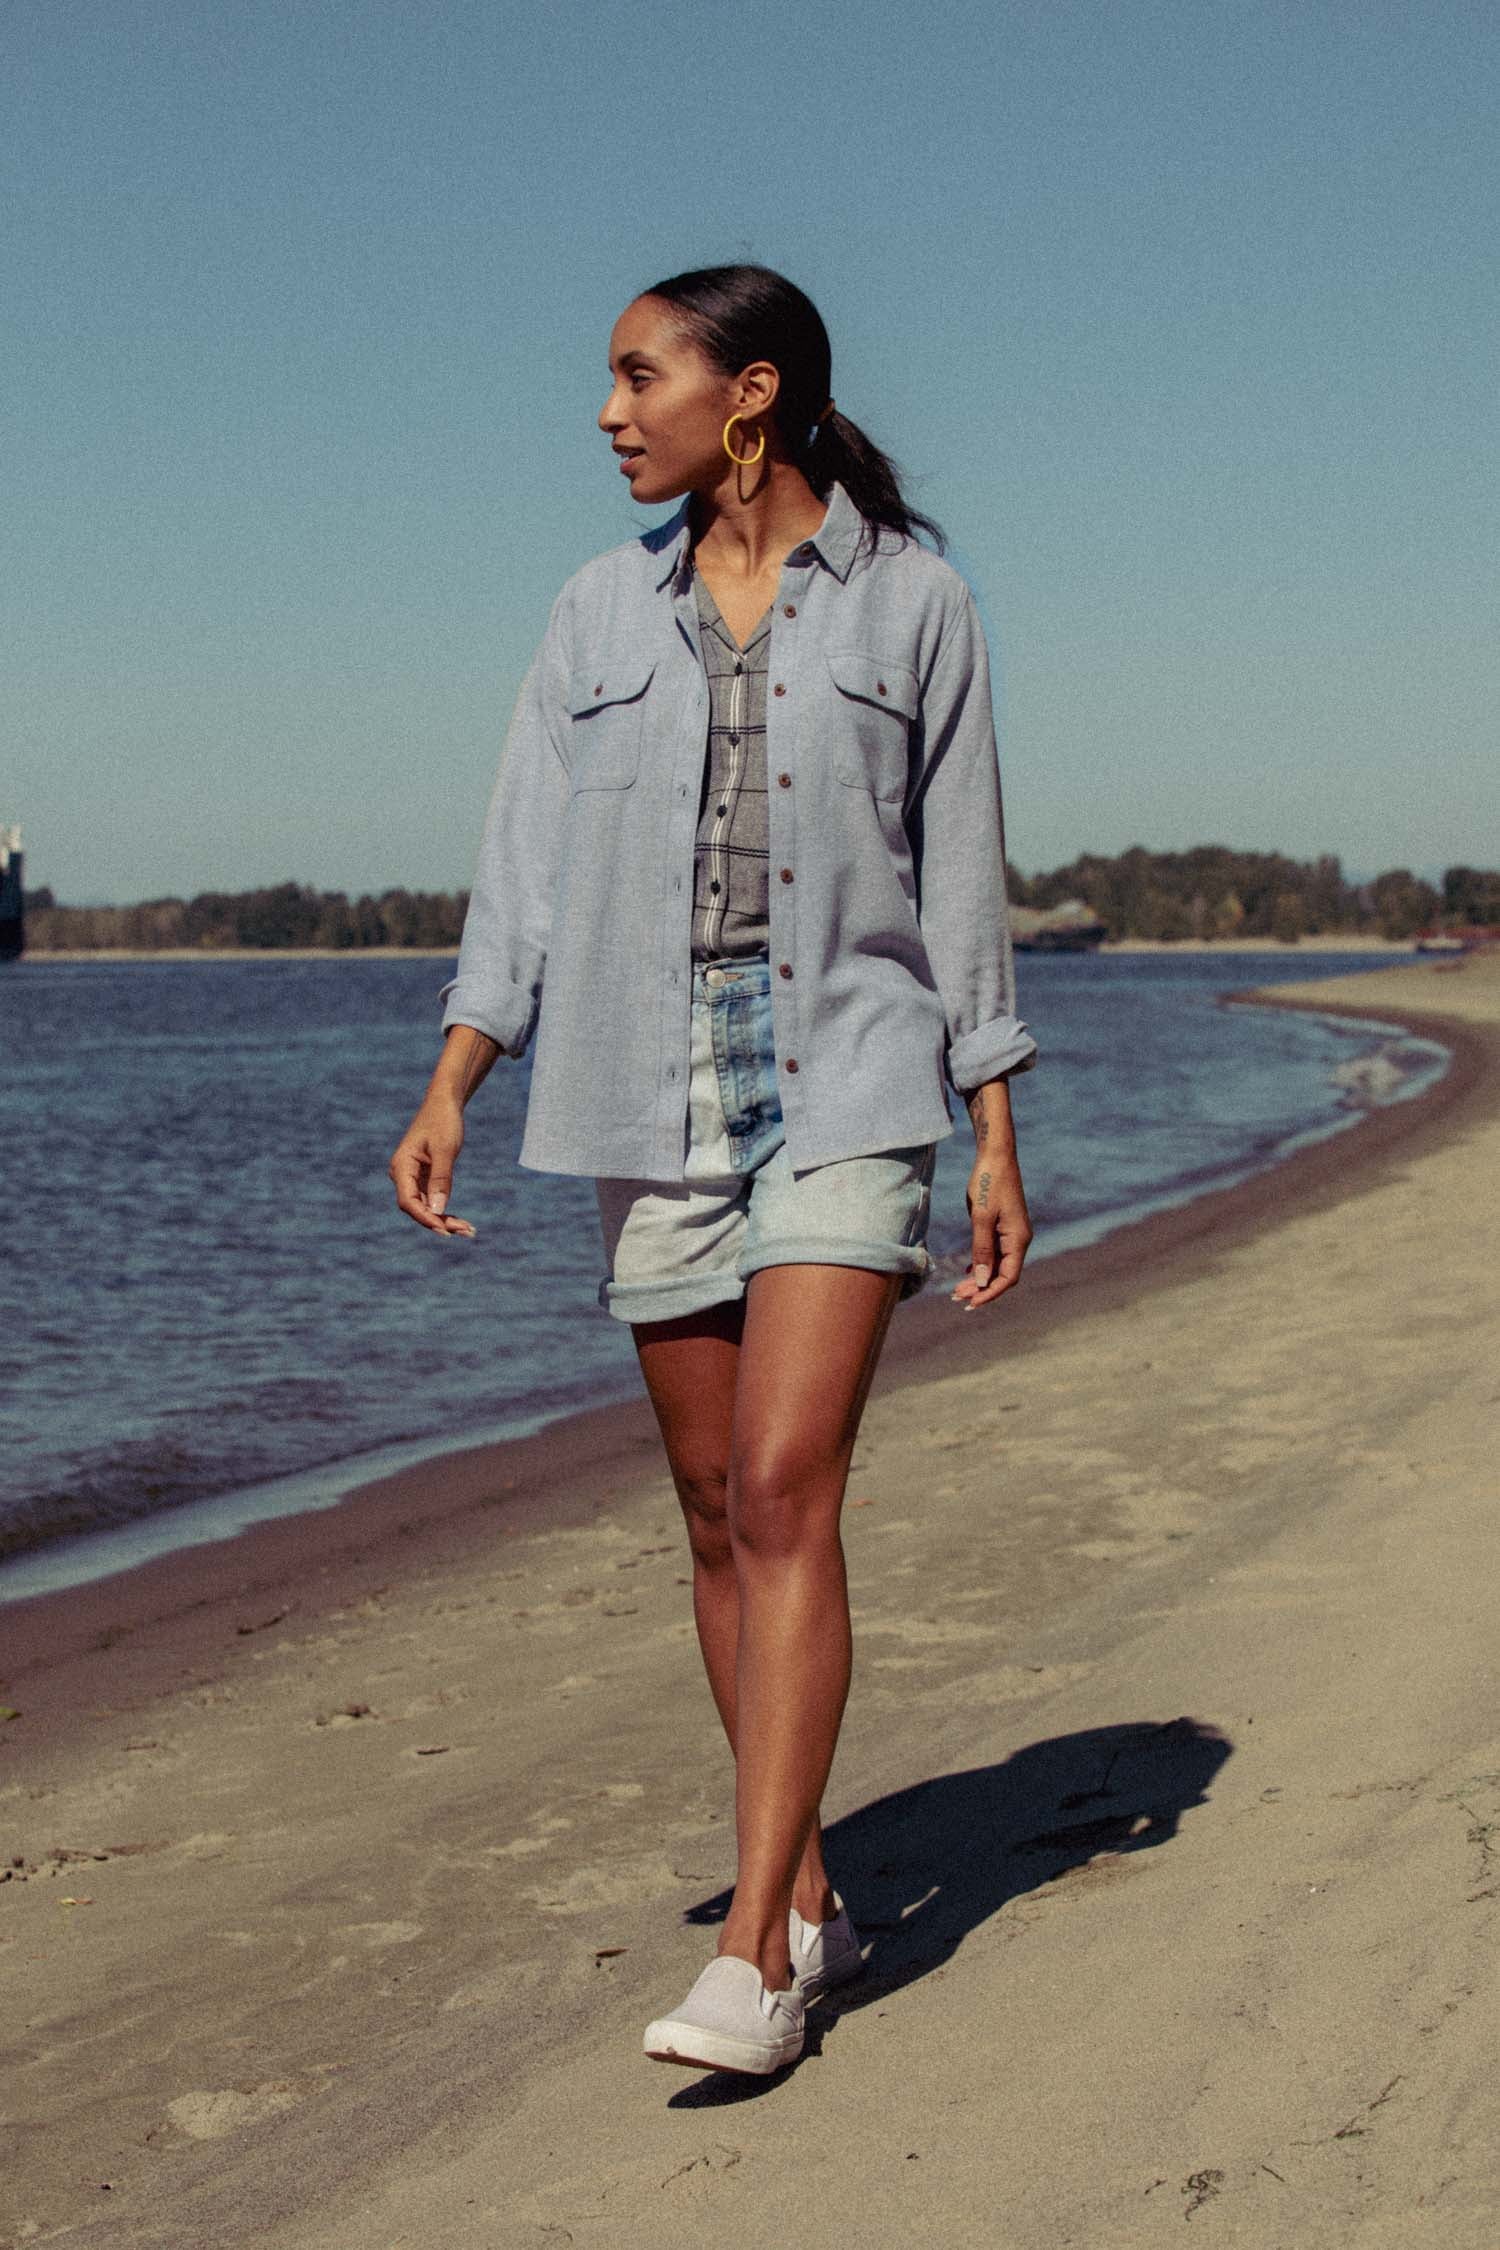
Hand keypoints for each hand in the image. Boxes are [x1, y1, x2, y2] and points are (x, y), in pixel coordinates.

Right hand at [388, 1098, 475, 1236]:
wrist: (444, 1104)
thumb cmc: (443, 1122)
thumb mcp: (445, 1150)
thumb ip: (441, 1179)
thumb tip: (438, 1209)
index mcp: (402, 1166)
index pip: (408, 1201)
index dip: (425, 1218)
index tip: (444, 1230)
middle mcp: (403, 1175)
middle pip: (417, 1208)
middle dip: (439, 1222)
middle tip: (466, 1231)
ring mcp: (413, 1178)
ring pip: (425, 1207)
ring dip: (444, 1219)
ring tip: (468, 1230)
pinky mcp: (424, 1178)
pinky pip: (432, 1199)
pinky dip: (445, 1210)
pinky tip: (461, 1222)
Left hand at [951, 1153, 1031, 1311]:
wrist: (995, 1155)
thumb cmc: (988, 1183)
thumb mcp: (981, 1217)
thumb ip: (982, 1249)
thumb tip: (982, 1281)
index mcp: (1018, 1239)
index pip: (1008, 1277)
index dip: (990, 1293)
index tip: (971, 1303)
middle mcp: (1018, 1239)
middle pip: (1002, 1274)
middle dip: (981, 1289)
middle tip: (957, 1299)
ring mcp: (1011, 1233)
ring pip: (997, 1264)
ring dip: (979, 1278)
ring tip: (958, 1290)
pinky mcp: (1003, 1226)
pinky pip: (994, 1252)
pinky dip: (981, 1263)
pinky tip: (967, 1272)